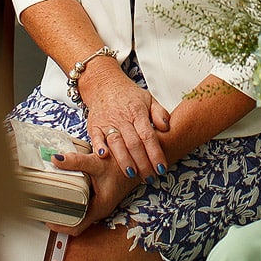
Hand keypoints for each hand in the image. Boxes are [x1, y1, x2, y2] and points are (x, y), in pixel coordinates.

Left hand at [48, 148, 142, 235]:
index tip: (45, 220)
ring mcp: (99, 204)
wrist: (138, 162)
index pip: (76, 228)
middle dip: (58, 218)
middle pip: (75, 223)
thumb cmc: (123, 165)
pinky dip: (72, 202)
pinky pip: (82, 205)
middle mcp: (99, 209)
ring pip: (78, 214)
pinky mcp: (99, 198)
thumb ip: (76, 161)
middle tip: (43, 210)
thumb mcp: (98, 162)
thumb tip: (56, 159)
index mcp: (99, 207)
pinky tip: (63, 192)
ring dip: (65, 210)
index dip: (59, 226)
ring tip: (49, 202)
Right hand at [79, 62, 172, 179]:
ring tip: (132, 174)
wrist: (104, 83)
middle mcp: (122, 118)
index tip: (162, 168)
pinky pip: (95, 137)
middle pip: (133, 143)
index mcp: (138, 112)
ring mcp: (107, 122)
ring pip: (116, 143)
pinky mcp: (94, 125)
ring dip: (124, 160)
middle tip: (150, 177)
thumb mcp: (148, 99)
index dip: (155, 153)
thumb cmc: (128, 95)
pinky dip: (99, 147)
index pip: (149, 136)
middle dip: (142, 163)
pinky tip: (104, 157)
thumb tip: (166, 127)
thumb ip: (160, 113)